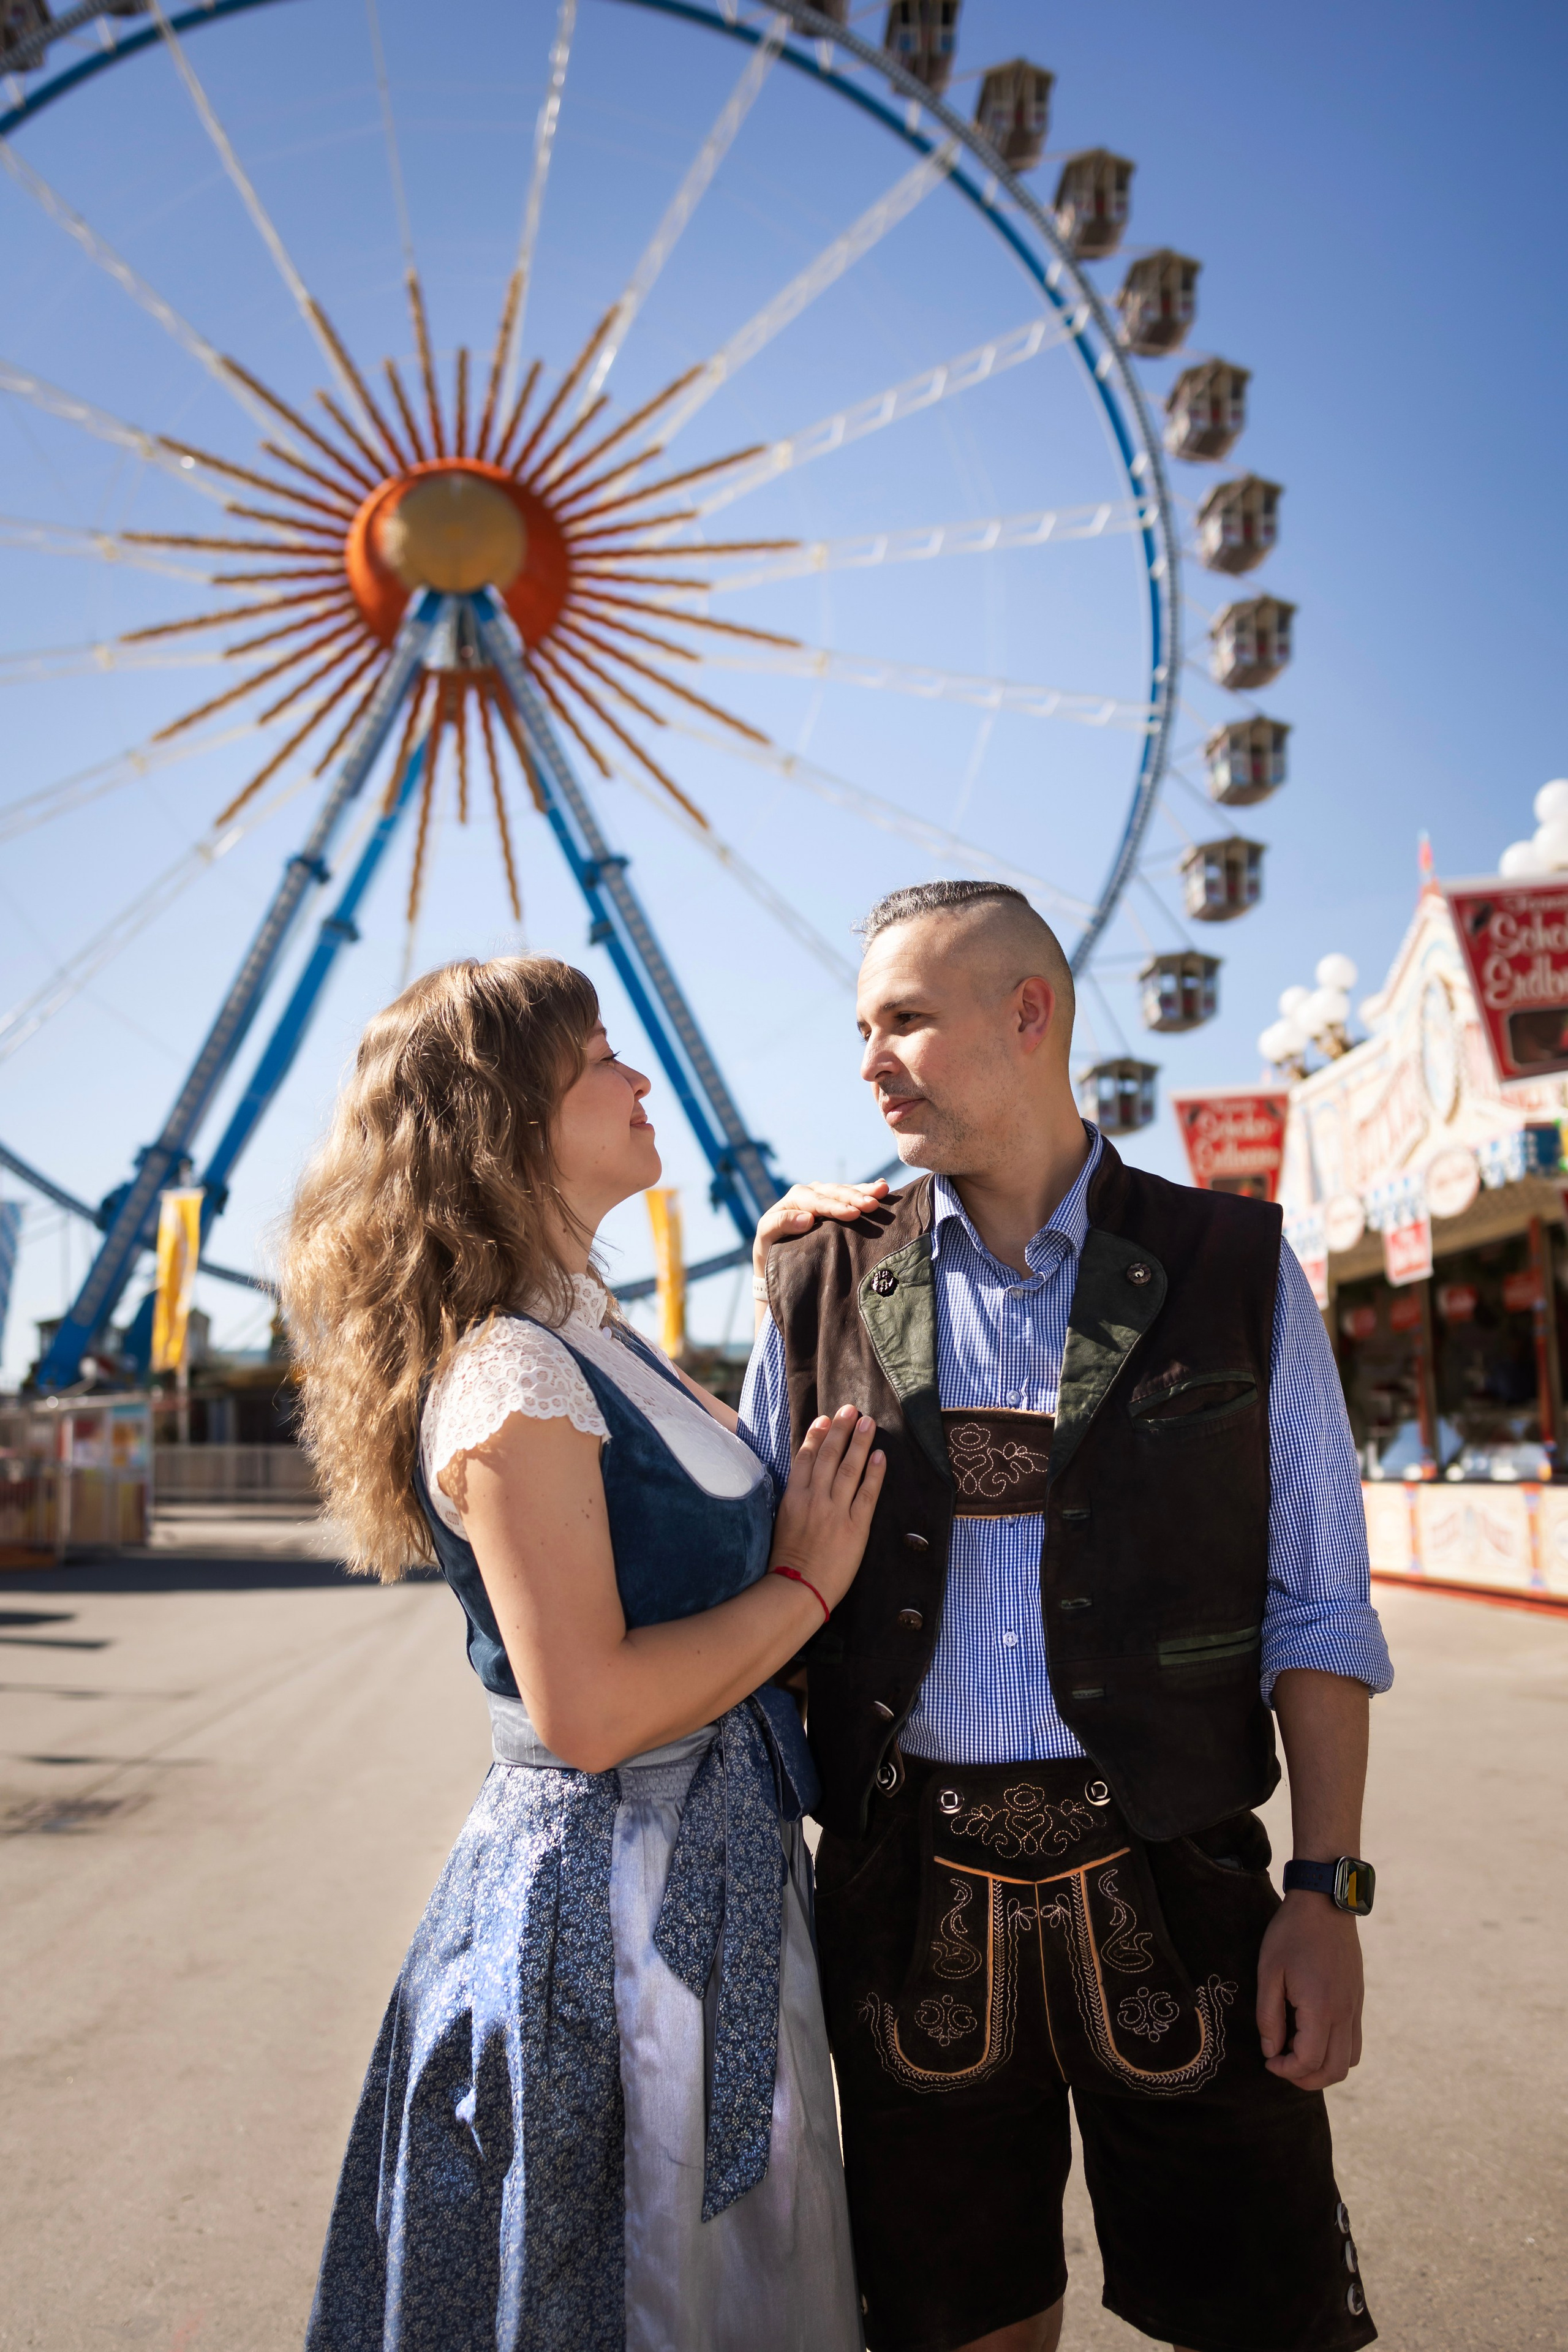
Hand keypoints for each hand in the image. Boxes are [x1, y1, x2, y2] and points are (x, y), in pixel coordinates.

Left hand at [753, 1179, 890, 1277]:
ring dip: (865, 1191)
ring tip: (882, 1191)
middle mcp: (812, 1192)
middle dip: (855, 1197)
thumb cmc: (770, 1245)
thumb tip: (807, 1219)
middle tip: (873, 1204)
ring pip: (847, 1191)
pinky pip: (852, 1195)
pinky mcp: (836, 1203)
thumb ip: (782, 1223)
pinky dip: (866, 1190)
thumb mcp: (767, 1234)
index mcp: (796, 1197)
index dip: (836, 1207)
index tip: (853, 1214)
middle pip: (835, 1193)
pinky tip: (882, 1186)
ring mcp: (825, 1195)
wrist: (776, 1251)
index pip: (818, 1202)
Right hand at [769, 1403, 885, 1612]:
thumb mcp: (781, 1524)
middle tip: (851, 1409)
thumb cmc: (786, 1563)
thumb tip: (803, 1483)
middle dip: (840, 1430)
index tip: (825, 1419)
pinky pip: (867, 1494)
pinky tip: (881, 1456)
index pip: (805, 1458)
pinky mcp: (855, 1526)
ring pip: (848, 1468)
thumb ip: (793, 1501)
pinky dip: (874, 1473)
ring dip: (859, 1443)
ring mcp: (835, 1511)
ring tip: (868, 1423)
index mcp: (793, 1498)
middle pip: (828, 1455)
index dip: (816, 1436)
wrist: (799, 1589)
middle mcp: (814, 1499)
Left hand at [1256, 1890, 1363, 2089]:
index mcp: (1321, 2008)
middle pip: (1335, 2071)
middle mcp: (1344, 2013)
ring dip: (1324, 2068)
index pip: (1309, 2062)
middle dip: (1306, 2079)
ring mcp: (1355, 2007)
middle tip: (1282, 2065)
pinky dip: (1337, 2052)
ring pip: (1349, 2061)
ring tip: (1297, 2053)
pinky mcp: (1358, 2000)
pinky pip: (1354, 2041)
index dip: (1286, 2070)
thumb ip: (1269, 2016)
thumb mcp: (1269, 1972)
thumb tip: (1271, 2051)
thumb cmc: (1291, 1934)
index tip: (1268, 2060)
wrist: (1325, 1903)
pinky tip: (1313, 2036)